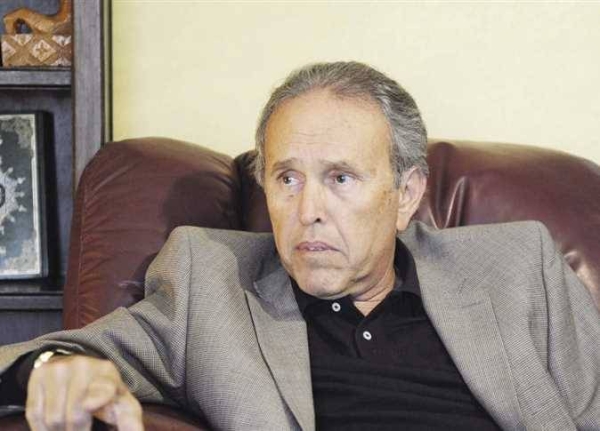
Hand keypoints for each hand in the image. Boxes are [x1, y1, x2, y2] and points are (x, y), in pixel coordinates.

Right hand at [25, 354, 143, 430]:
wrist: (78, 368)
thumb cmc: (104, 392)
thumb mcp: (120, 402)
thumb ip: (129, 420)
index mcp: (108, 373)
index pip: (104, 386)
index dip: (98, 397)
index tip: (89, 405)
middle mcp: (83, 366)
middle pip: (74, 416)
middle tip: (80, 430)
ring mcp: (59, 368)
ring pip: (53, 419)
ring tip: (67, 428)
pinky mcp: (39, 375)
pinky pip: (35, 414)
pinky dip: (42, 429)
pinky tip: (52, 428)